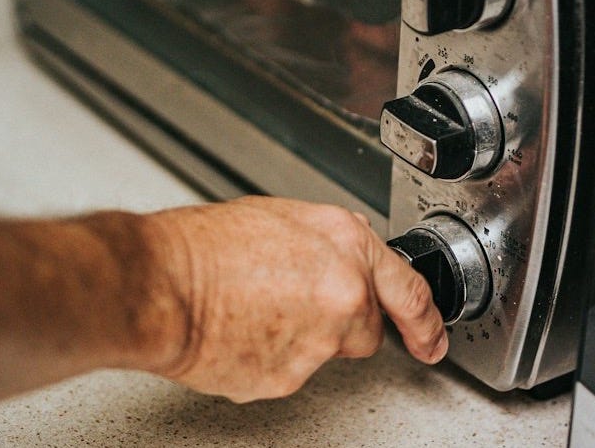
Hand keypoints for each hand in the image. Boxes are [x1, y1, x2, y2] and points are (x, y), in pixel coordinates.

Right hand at [132, 196, 447, 401]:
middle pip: (366, 330)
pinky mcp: (288, 378)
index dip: (426, 321)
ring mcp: (318, 341)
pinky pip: (288, 371)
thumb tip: (344, 257)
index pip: (409, 291)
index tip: (433, 337)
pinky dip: (269, 357)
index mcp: (346, 244)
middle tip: (295, 303)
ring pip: (324, 352)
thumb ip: (329, 242)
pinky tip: (242, 330)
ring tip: (253, 309)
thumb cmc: (205, 245)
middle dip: (341, 323)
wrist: (161, 284)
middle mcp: (343, 293)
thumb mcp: (283, 217)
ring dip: (299, 337)